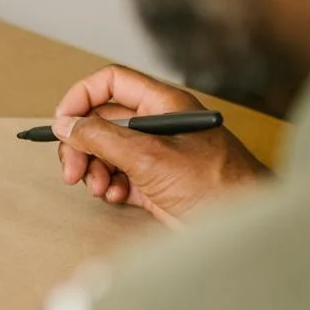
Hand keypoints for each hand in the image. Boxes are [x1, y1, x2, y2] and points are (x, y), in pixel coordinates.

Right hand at [53, 64, 266, 224]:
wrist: (246, 226)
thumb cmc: (218, 186)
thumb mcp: (150, 157)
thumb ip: (103, 137)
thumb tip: (66, 124)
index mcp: (163, 104)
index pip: (112, 83)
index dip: (82, 98)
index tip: (62, 123)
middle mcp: (158, 124)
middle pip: (102, 121)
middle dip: (82, 144)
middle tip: (72, 170)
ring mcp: (157, 154)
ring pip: (106, 151)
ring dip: (93, 169)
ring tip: (98, 188)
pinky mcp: (155, 182)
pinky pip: (118, 176)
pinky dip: (109, 186)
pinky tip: (116, 197)